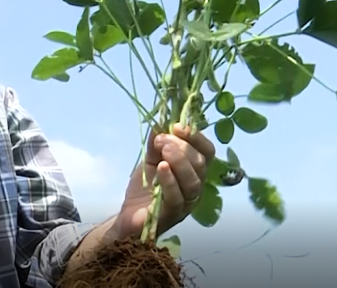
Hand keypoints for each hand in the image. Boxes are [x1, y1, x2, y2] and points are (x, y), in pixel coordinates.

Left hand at [114, 123, 215, 238]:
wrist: (129, 215)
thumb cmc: (145, 187)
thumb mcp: (150, 158)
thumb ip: (156, 142)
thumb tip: (160, 121)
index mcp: (194, 170)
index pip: (207, 152)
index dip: (197, 137)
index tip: (178, 126)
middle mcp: (195, 186)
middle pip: (200, 164)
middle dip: (182, 147)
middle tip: (162, 140)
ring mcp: (186, 202)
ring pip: (192, 181)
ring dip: (179, 160)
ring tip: (163, 149)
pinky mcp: (171, 214)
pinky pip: (177, 197)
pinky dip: (170, 180)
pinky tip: (161, 168)